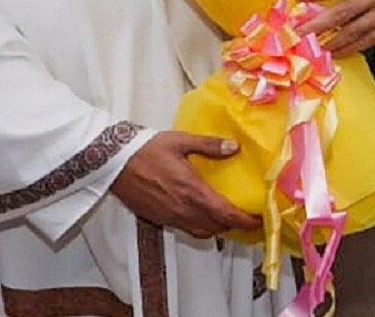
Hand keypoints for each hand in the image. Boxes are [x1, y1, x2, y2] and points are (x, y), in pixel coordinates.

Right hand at [111, 131, 260, 238]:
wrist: (115, 163)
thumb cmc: (146, 150)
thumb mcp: (181, 141)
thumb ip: (210, 145)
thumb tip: (234, 147)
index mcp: (193, 191)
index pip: (226, 215)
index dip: (246, 221)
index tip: (259, 219)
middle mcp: (184, 209)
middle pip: (217, 227)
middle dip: (234, 225)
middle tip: (247, 215)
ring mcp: (171, 217)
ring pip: (202, 232)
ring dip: (217, 227)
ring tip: (226, 215)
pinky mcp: (160, 219)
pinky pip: (186, 229)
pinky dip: (200, 227)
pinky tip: (201, 213)